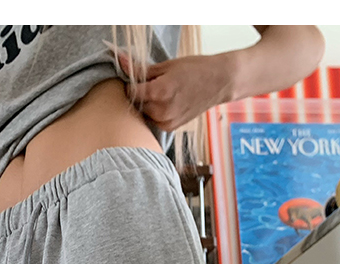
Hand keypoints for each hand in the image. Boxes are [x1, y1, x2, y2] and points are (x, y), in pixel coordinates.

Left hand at [109, 45, 233, 130]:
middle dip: (139, 94)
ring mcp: (166, 122)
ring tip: (160, 92)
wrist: (219, 82)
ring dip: (146, 104)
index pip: (130, 91)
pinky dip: (154, 112)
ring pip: (143, 113)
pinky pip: (153, 120)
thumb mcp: (166, 66)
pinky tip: (165, 102)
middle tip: (151, 83)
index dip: (130, 83)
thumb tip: (120, 60)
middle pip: (136, 104)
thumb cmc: (195, 70)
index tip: (135, 77)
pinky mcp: (170, 128)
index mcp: (159, 92)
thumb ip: (141, 68)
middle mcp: (161, 111)